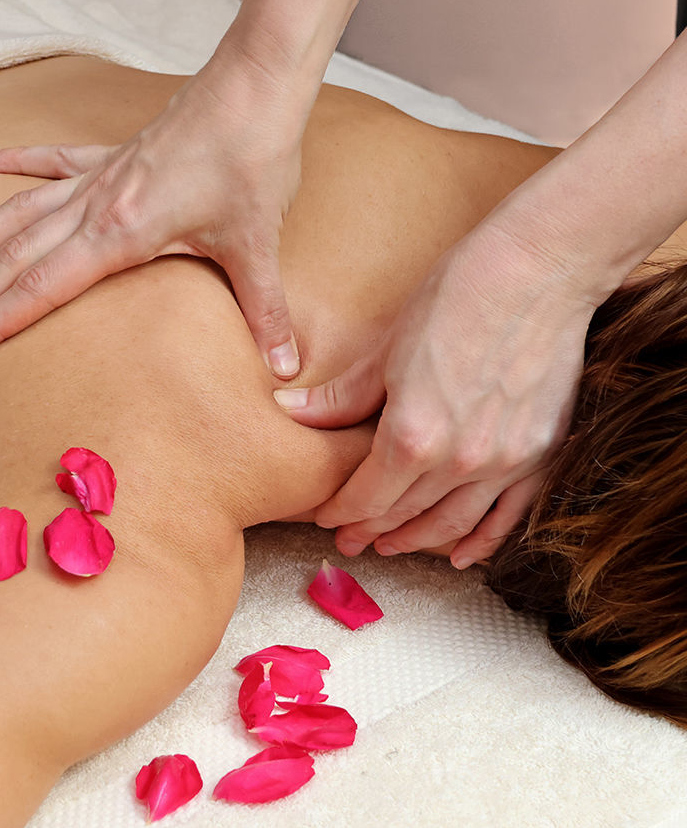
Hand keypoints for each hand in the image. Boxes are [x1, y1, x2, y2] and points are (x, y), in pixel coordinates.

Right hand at [0, 50, 308, 376]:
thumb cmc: (253, 158)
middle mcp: (96, 203)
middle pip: (16, 256)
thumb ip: (266, 310)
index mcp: (120, 232)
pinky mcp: (114, 153)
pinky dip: (15, 164)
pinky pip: (52, 162)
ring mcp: (100, 175)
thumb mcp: (258, 244)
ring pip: (19, 213)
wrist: (257, 84)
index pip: (42, 286)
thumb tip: (287, 366)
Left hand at [275, 219, 594, 568]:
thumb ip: (340, 398)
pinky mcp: (540, 453)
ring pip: (452, 523)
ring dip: (417, 540)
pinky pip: (509, 516)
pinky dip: (482, 541)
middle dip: (371, 529)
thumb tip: (287, 410)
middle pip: (404, 514)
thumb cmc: (454, 299)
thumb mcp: (385, 350)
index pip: (366, 496)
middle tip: (350, 540)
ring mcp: (506, 462)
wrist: (537, 272)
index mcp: (412, 436)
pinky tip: (459, 556)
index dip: (341, 512)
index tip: (326, 518)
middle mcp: (459, 461)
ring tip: (391, 546)